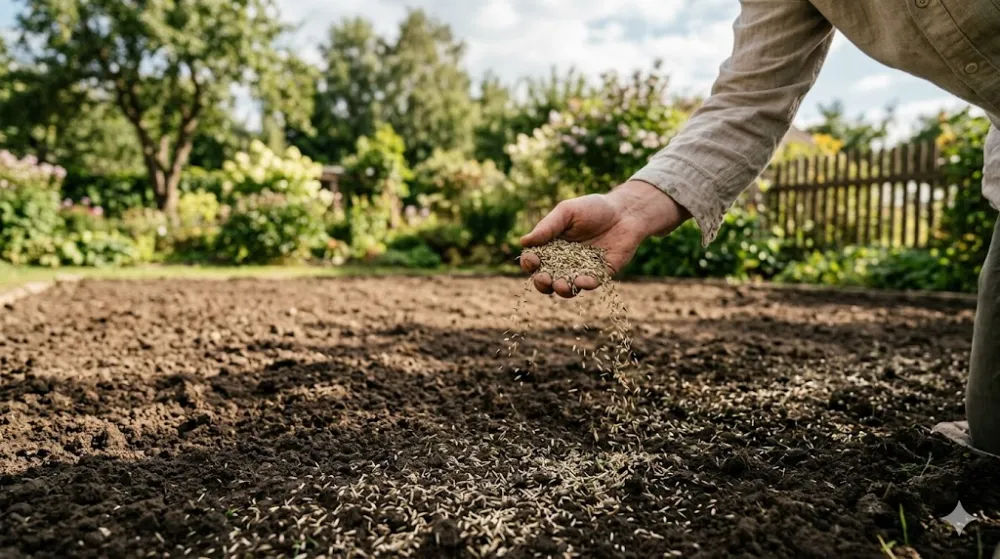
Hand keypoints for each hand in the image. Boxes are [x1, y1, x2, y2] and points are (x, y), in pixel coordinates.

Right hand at [520, 180, 690, 296]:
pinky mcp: (600, 274)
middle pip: (546, 279)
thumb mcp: (567, 212)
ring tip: (561, 284)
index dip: (529, 263)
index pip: (534, 260)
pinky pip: (590, 284)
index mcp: (551, 246)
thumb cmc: (594, 208)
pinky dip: (584, 285)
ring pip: (566, 287)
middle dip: (542, 282)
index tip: (532, 260)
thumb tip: (523, 242)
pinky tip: (581, 281)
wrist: (626, 212)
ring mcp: (581, 270)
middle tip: (544, 279)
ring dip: (561, 289)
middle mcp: (563, 262)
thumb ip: (547, 227)